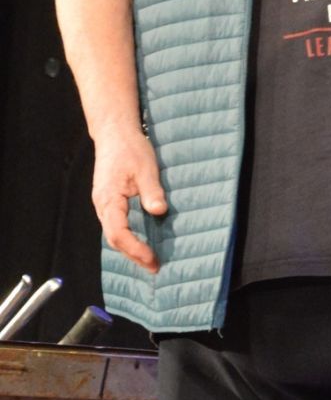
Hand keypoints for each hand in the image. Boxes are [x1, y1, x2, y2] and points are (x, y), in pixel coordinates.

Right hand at [92, 128, 167, 271]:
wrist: (114, 132)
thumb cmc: (130, 148)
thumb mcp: (146, 167)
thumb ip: (151, 191)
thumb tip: (159, 211)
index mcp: (109, 199)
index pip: (118, 233)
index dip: (134, 249)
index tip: (151, 258)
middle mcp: (102, 204)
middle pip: (114, 239)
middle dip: (133, 254)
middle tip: (155, 266)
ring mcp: (104, 203)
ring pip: (113, 233)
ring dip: (130, 248)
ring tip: (149, 260)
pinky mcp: (109, 200)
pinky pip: (115, 225)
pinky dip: (128, 237)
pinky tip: (141, 242)